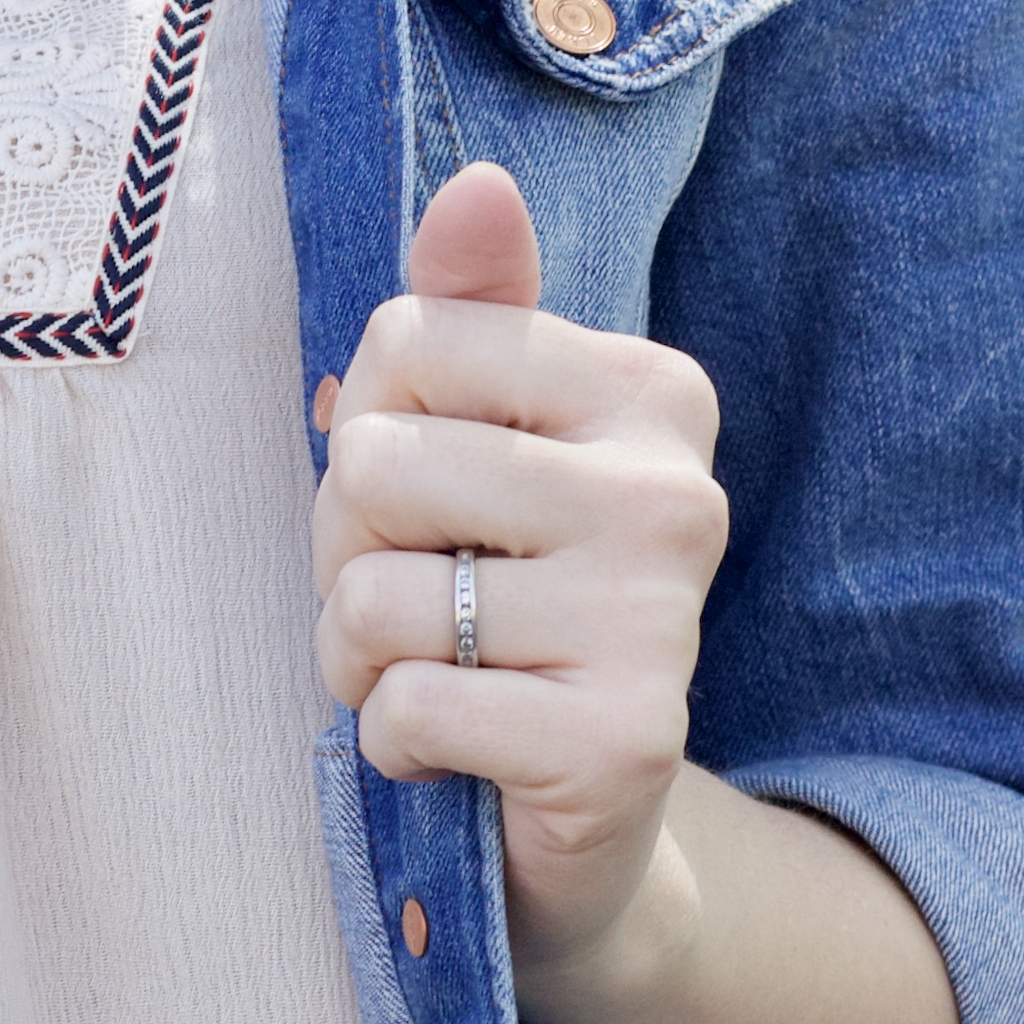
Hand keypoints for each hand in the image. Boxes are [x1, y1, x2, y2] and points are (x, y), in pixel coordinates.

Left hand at [310, 163, 728, 974]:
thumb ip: (469, 319)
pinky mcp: (619, 742)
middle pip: (376, 465)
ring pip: (374, 599)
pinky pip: (408, 707)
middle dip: (347, 556)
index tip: (427, 508)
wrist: (575, 835)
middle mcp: (676, 494)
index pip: (406, 341)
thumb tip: (475, 188)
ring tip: (437, 680)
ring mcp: (657, 620)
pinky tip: (456, 755)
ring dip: (360, 661)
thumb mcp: (470, 453)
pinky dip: (392, 745)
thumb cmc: (496, 615)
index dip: (365, 436)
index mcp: (649, 394)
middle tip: (420, 608)